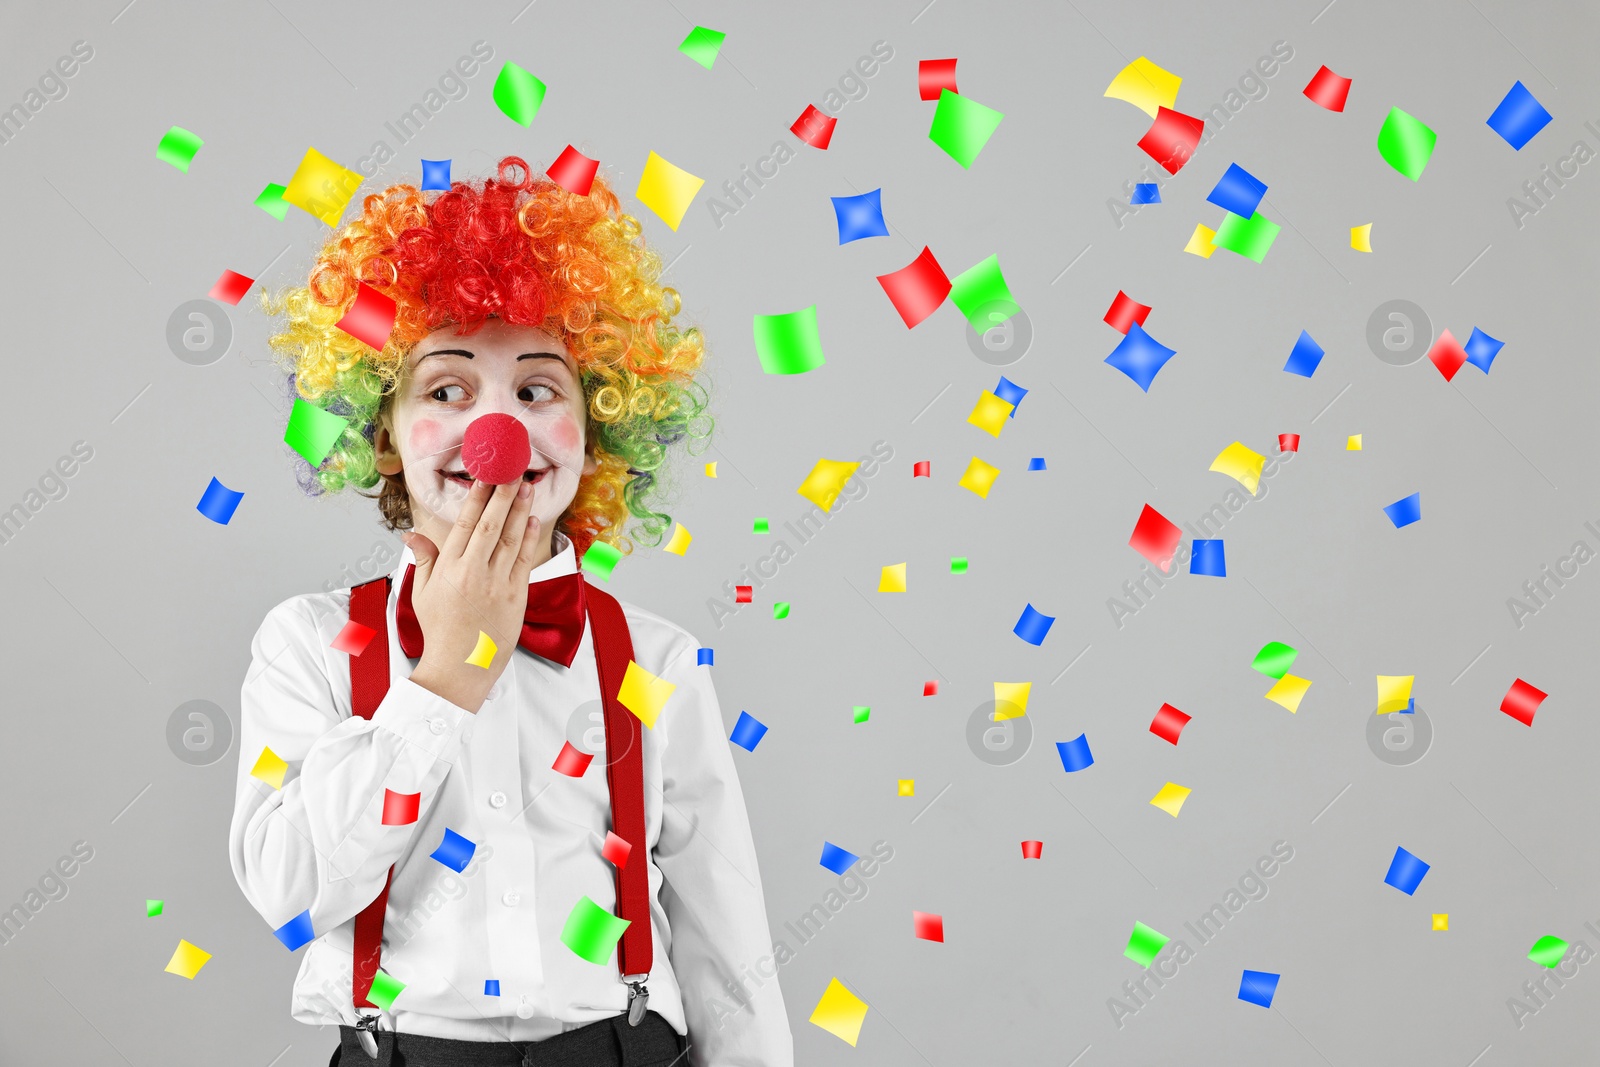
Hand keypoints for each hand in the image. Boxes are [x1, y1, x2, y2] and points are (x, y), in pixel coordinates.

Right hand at [402, 479, 540, 712]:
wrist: (462, 665)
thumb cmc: (440, 629)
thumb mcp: (421, 593)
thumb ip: (423, 559)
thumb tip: (412, 533)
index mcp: (448, 569)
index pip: (463, 524)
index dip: (476, 498)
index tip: (485, 476)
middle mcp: (473, 572)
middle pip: (489, 525)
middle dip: (502, 495)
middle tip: (513, 470)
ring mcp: (497, 584)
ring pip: (509, 539)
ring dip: (519, 510)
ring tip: (528, 486)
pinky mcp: (516, 596)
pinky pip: (523, 560)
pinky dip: (528, 538)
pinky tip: (532, 519)